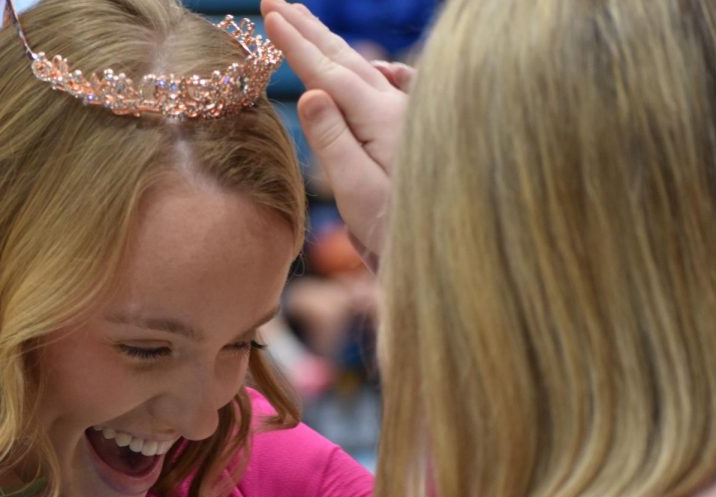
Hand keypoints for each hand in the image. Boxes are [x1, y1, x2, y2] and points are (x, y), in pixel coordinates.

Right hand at [261, 0, 413, 257]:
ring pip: (363, 68)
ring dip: (330, 44)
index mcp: (380, 118)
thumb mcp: (357, 189)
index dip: (295, 44)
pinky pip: (387, 86)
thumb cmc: (395, 230)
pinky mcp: (413, 132)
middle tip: (276, 0)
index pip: (328, 72)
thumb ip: (333, 140)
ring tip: (306, 21)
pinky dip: (367, 69)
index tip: (269, 15)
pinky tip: (371, 66)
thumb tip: (310, 93)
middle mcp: (397, 108)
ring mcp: (407, 117)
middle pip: (345, 59)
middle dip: (308, 29)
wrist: (445, 253)